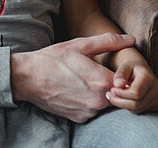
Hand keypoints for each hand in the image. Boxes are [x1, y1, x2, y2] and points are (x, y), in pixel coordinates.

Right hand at [10, 32, 135, 121]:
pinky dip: (87, 102)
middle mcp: (100, 100)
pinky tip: (74, 91)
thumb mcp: (79, 45)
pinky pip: (92, 110)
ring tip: (81, 81)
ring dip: (98, 93)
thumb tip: (130, 39)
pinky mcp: (80, 118)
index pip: (126, 80)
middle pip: (117, 92)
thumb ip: (108, 42)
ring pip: (104, 102)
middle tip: (91, 73)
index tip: (107, 67)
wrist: (27, 78)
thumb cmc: (52, 58)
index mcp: (103, 80)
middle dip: (109, 83)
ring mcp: (90, 111)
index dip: (120, 73)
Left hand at [108, 49, 157, 113]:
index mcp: (149, 78)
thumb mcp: (124, 66)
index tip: (111, 89)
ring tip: (116, 95)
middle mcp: (157, 90)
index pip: (135, 93)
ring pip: (137, 110)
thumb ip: (120, 74)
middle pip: (136, 104)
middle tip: (109, 95)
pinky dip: (129, 107)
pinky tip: (125, 98)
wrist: (141, 70)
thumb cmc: (130, 67)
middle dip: (119, 101)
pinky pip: (140, 111)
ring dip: (123, 104)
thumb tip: (118, 85)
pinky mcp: (157, 105)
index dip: (121, 94)